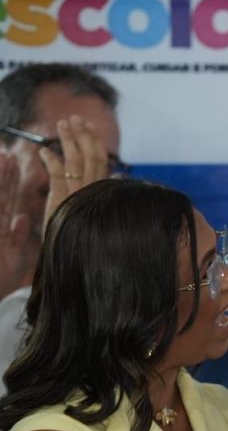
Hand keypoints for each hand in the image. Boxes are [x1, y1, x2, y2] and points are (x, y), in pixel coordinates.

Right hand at [0, 152, 30, 295]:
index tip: (10, 158)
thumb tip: (23, 218)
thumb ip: (17, 234)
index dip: (6, 178)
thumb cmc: (2, 278)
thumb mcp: (14, 254)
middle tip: (4, 152)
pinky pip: (0, 219)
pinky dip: (5, 206)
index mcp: (0, 227)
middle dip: (1, 174)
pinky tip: (6, 199)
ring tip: (2, 161)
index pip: (3, 197)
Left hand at [38, 116, 112, 229]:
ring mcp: (78, 193)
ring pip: (75, 161)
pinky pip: (57, 175)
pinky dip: (51, 161)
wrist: (78, 252)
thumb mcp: (98, 206)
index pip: (100, 159)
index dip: (94, 141)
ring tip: (61, 124)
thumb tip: (119, 175)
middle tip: (74, 117)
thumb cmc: (86, 229)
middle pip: (90, 155)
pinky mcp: (63, 199)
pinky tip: (44, 151)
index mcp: (100, 188)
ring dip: (68, 140)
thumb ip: (107, 188)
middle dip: (82, 134)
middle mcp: (92, 188)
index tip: (89, 126)